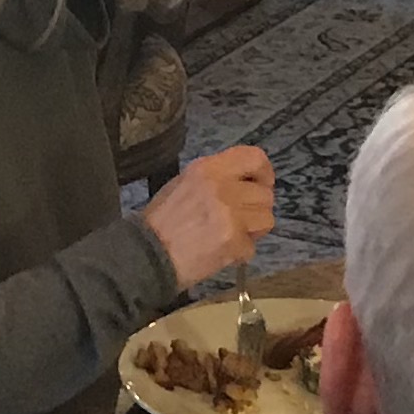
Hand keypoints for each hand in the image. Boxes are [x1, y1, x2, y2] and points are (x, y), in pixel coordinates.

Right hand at [145, 146, 275, 290]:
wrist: (147, 256)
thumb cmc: (162, 221)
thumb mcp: (184, 183)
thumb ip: (216, 177)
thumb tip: (244, 182)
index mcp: (208, 168)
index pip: (254, 158)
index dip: (265, 172)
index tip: (262, 184)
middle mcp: (222, 187)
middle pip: (265, 194)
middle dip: (256, 208)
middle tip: (240, 219)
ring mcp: (230, 215)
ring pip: (266, 219)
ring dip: (253, 230)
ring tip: (232, 235)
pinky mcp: (233, 241)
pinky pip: (252, 246)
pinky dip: (240, 252)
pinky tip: (221, 252)